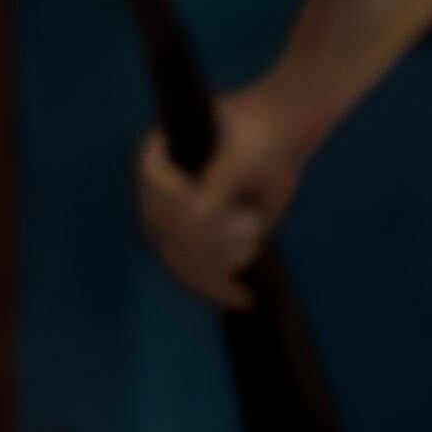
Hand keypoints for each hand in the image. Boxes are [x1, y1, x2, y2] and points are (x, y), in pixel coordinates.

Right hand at [134, 81, 321, 310]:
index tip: (213, 204)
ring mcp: (171, 223)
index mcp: (155, 155)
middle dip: (208, 239)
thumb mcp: (245, 151)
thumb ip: (221, 179)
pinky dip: (218, 286)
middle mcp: (153, 194)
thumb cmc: (262, 133)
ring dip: (221, 258)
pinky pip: (196, 274)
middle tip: (249, 227)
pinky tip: (243, 298)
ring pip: (181, 259)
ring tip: (253, 231)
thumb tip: (198, 215)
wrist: (278, 139)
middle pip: (165, 232)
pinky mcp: (195, 245)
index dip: (179, 201)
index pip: (152, 186)